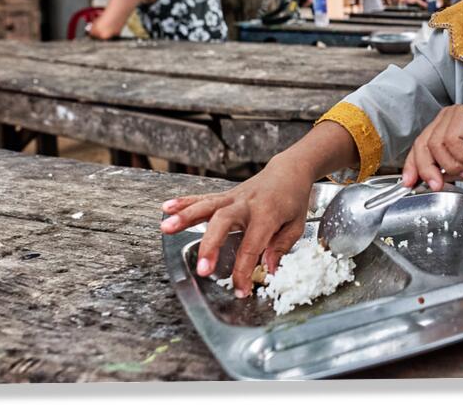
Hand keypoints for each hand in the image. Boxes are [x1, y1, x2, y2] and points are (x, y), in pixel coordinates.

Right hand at [159, 156, 312, 297]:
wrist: (289, 171)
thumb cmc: (293, 200)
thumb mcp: (297, 225)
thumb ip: (281, 247)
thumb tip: (268, 270)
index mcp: (267, 214)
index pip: (252, 246)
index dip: (244, 271)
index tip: (240, 290)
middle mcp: (246, 204)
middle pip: (223, 222)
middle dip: (210, 245)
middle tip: (201, 269)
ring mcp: (233, 198)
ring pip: (207, 206)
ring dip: (185, 217)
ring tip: (166, 229)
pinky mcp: (224, 196)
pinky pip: (203, 198)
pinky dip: (184, 203)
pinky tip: (166, 209)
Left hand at [401, 104, 462, 190]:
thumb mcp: (462, 170)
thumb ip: (444, 172)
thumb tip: (429, 180)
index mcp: (439, 131)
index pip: (417, 148)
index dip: (412, 166)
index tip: (409, 183)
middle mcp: (443, 120)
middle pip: (422, 146)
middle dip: (429, 170)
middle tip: (439, 183)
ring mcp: (452, 115)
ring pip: (436, 145)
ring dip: (453, 164)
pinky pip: (452, 140)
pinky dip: (462, 155)